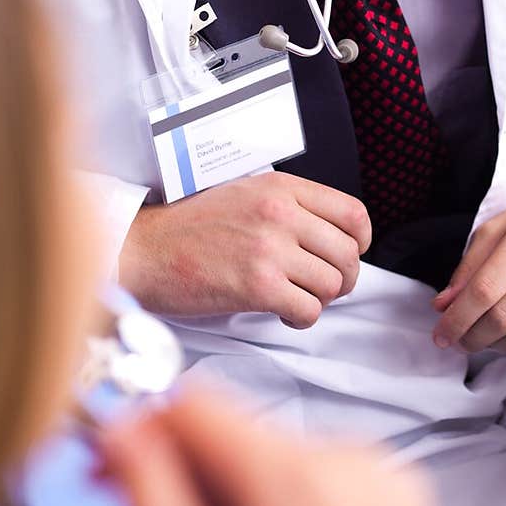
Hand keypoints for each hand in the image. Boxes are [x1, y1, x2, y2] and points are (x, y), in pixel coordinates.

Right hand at [101, 390, 455, 505]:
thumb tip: (119, 434)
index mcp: (304, 479)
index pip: (195, 405)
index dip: (142, 439)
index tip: (111, 478)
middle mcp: (351, 457)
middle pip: (229, 442)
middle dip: (183, 503)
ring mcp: (378, 471)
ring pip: (264, 462)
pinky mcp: (392, 490)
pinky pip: (309, 478)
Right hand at [119, 172, 370, 326]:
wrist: (144, 250)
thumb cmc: (188, 228)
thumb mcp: (243, 193)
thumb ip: (287, 206)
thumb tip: (329, 235)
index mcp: (280, 188)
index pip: (352, 212)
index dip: (361, 240)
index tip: (350, 253)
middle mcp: (280, 213)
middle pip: (348, 254)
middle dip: (343, 278)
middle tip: (324, 287)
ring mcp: (270, 249)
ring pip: (331, 284)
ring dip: (320, 299)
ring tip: (296, 298)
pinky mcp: (258, 286)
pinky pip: (308, 310)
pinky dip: (300, 318)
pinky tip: (281, 312)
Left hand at [432, 189, 505, 352]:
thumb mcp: (501, 227)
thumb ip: (469, 265)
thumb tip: (443, 306)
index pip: (484, 289)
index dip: (456, 318)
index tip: (440, 333)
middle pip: (502, 317)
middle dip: (470, 336)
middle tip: (456, 340)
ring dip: (494, 345)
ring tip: (480, 338)